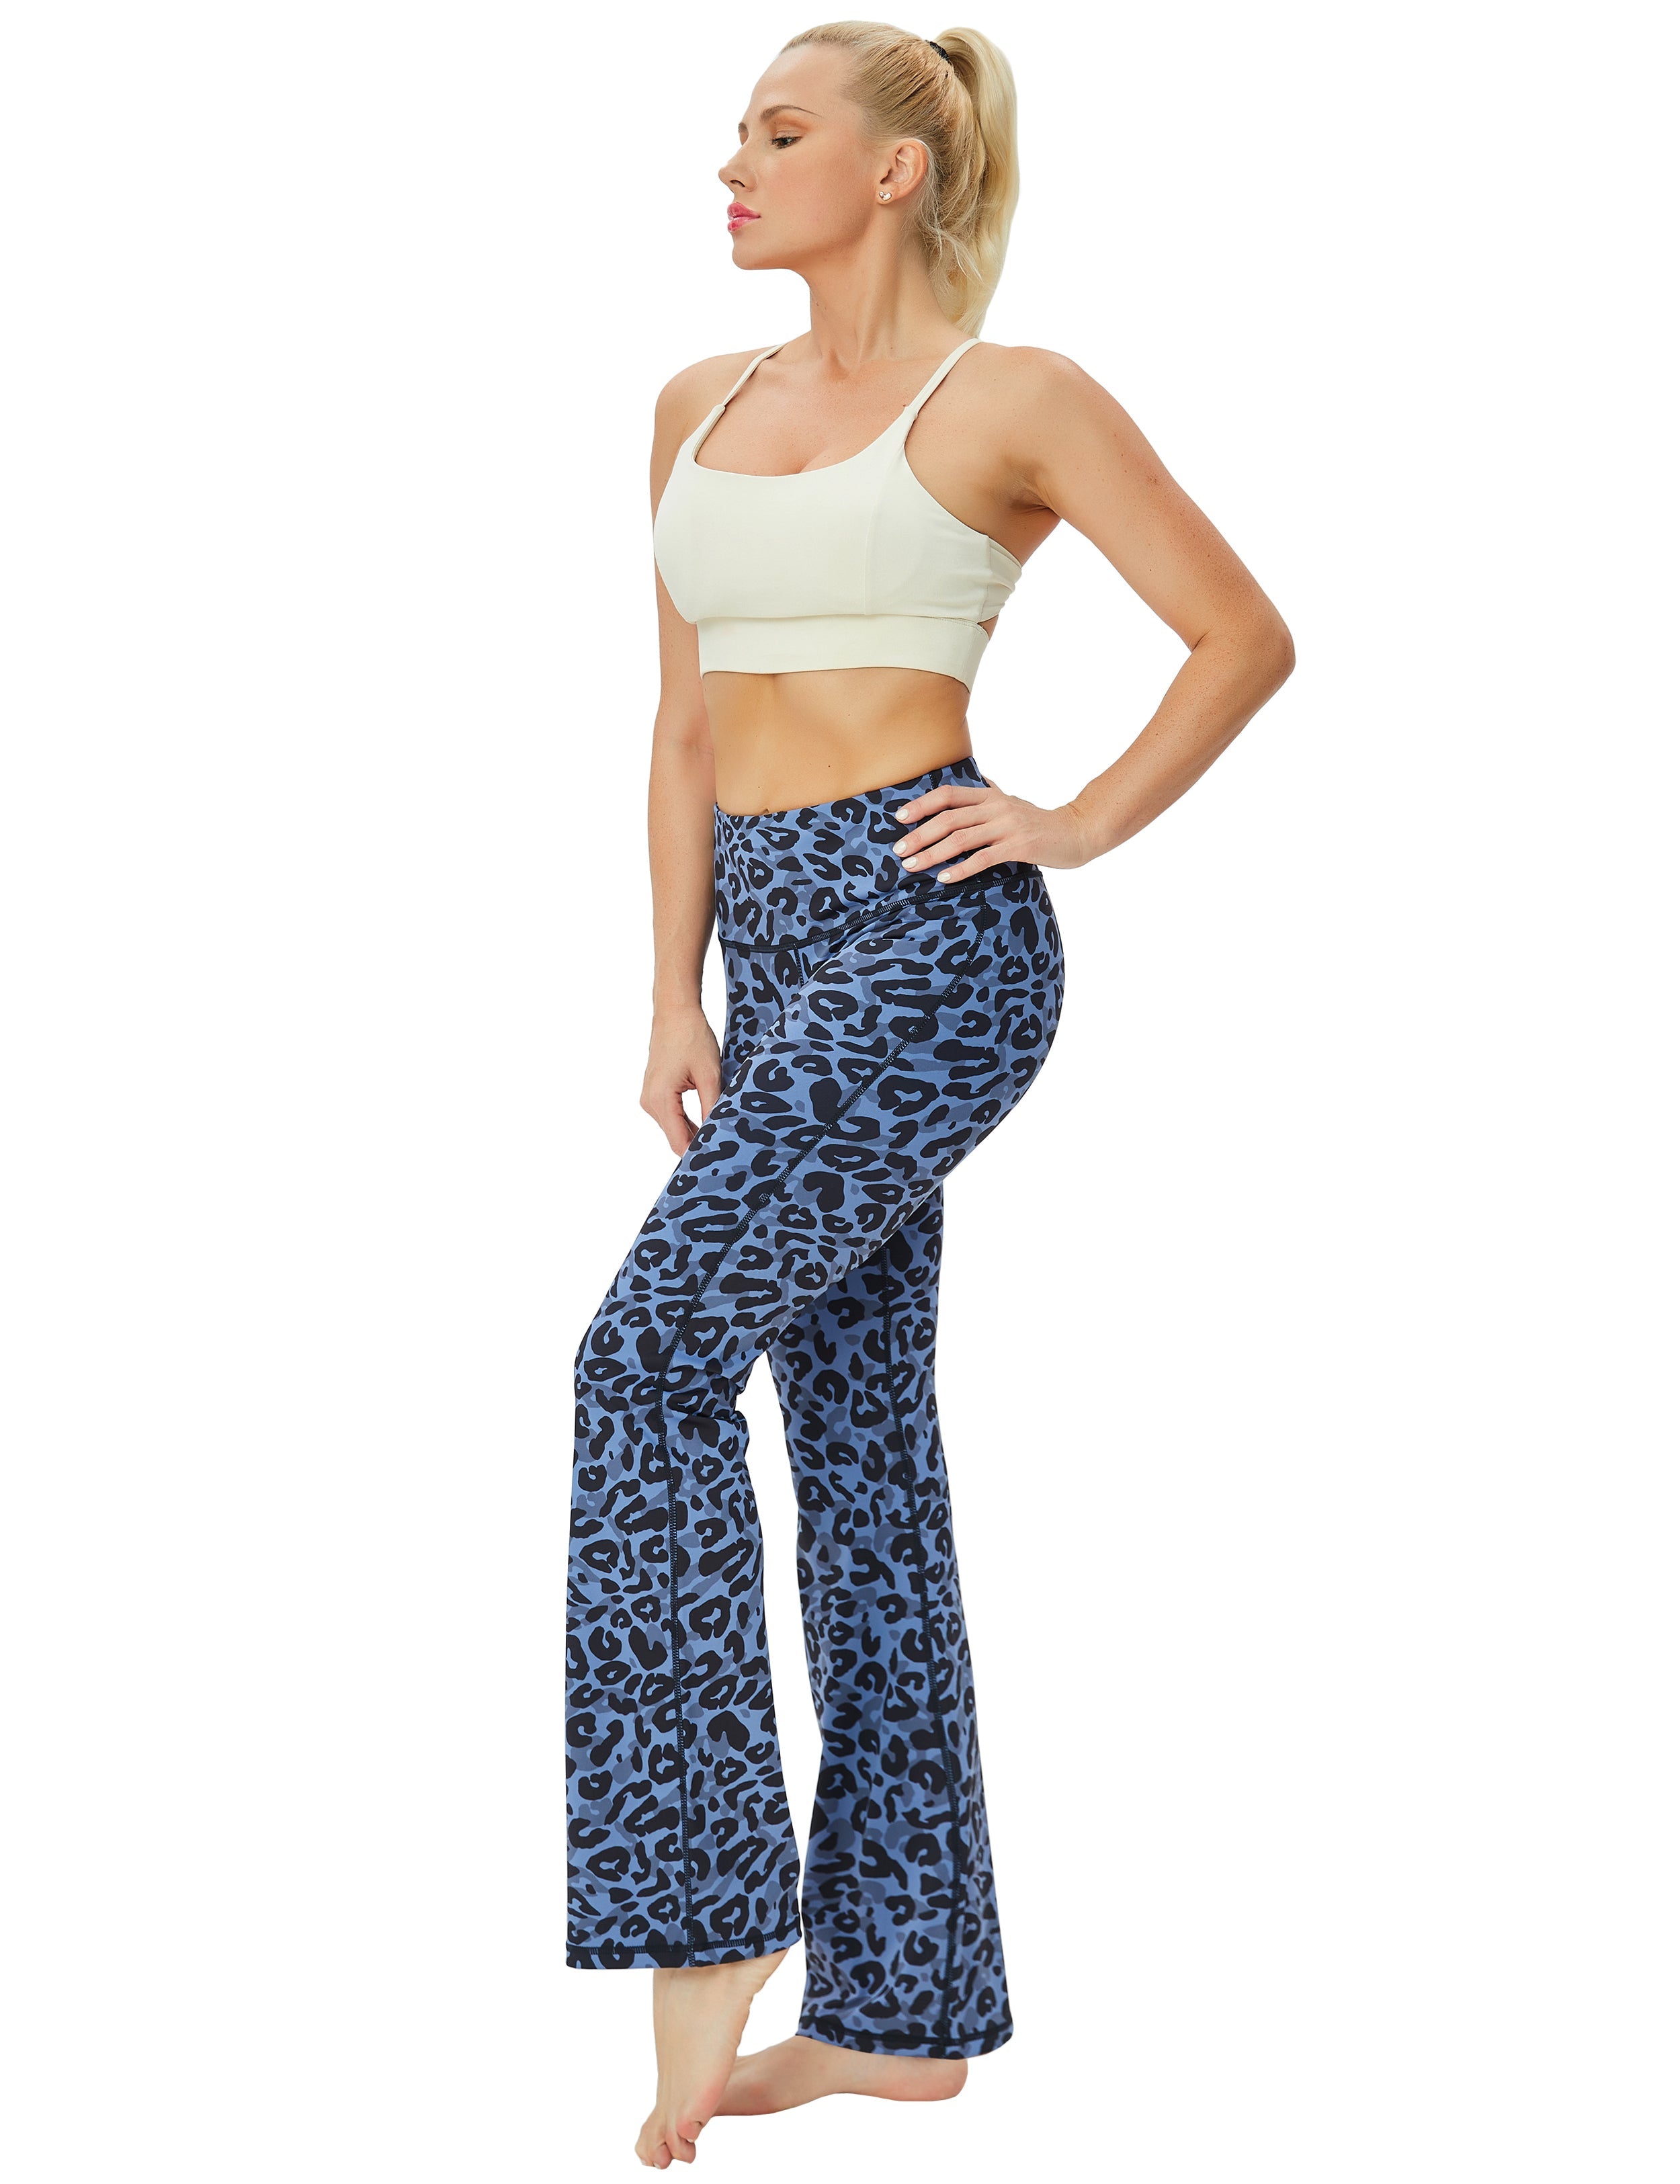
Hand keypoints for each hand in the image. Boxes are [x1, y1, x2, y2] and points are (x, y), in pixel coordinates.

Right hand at [641, 1002, 720, 1154]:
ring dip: (694, 1132)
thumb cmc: (691, 1037)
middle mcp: (650, 1102)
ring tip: (720, 1134)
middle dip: (699, 1144)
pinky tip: (707, 1121)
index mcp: (661, 1099)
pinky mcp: (654, 1092)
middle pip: (676, 1137)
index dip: (698, 1154)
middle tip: (726, 1149)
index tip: (718, 1161)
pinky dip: (688, 1121)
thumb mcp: (709, 1074)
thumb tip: (718, 1134)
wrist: (675, 1012)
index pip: (678, 1142)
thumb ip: (712, 1106)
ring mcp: (650, 1097)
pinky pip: (672, 1115)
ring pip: (674, 1127)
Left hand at [891, 777, 1094, 879]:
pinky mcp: (1019, 846)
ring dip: (932, 854)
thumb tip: (977, 780)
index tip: (900, 818)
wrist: (1077, 832)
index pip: (948, 795)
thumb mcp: (1013, 802)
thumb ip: (991, 793)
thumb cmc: (1040, 821)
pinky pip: (983, 858)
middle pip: (948, 818)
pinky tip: (944, 878)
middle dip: (919, 835)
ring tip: (913, 867)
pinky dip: (961, 868)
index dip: (921, 805)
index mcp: (990, 796)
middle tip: (899, 851)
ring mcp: (1007, 826)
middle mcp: (996, 807)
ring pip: (960, 839)